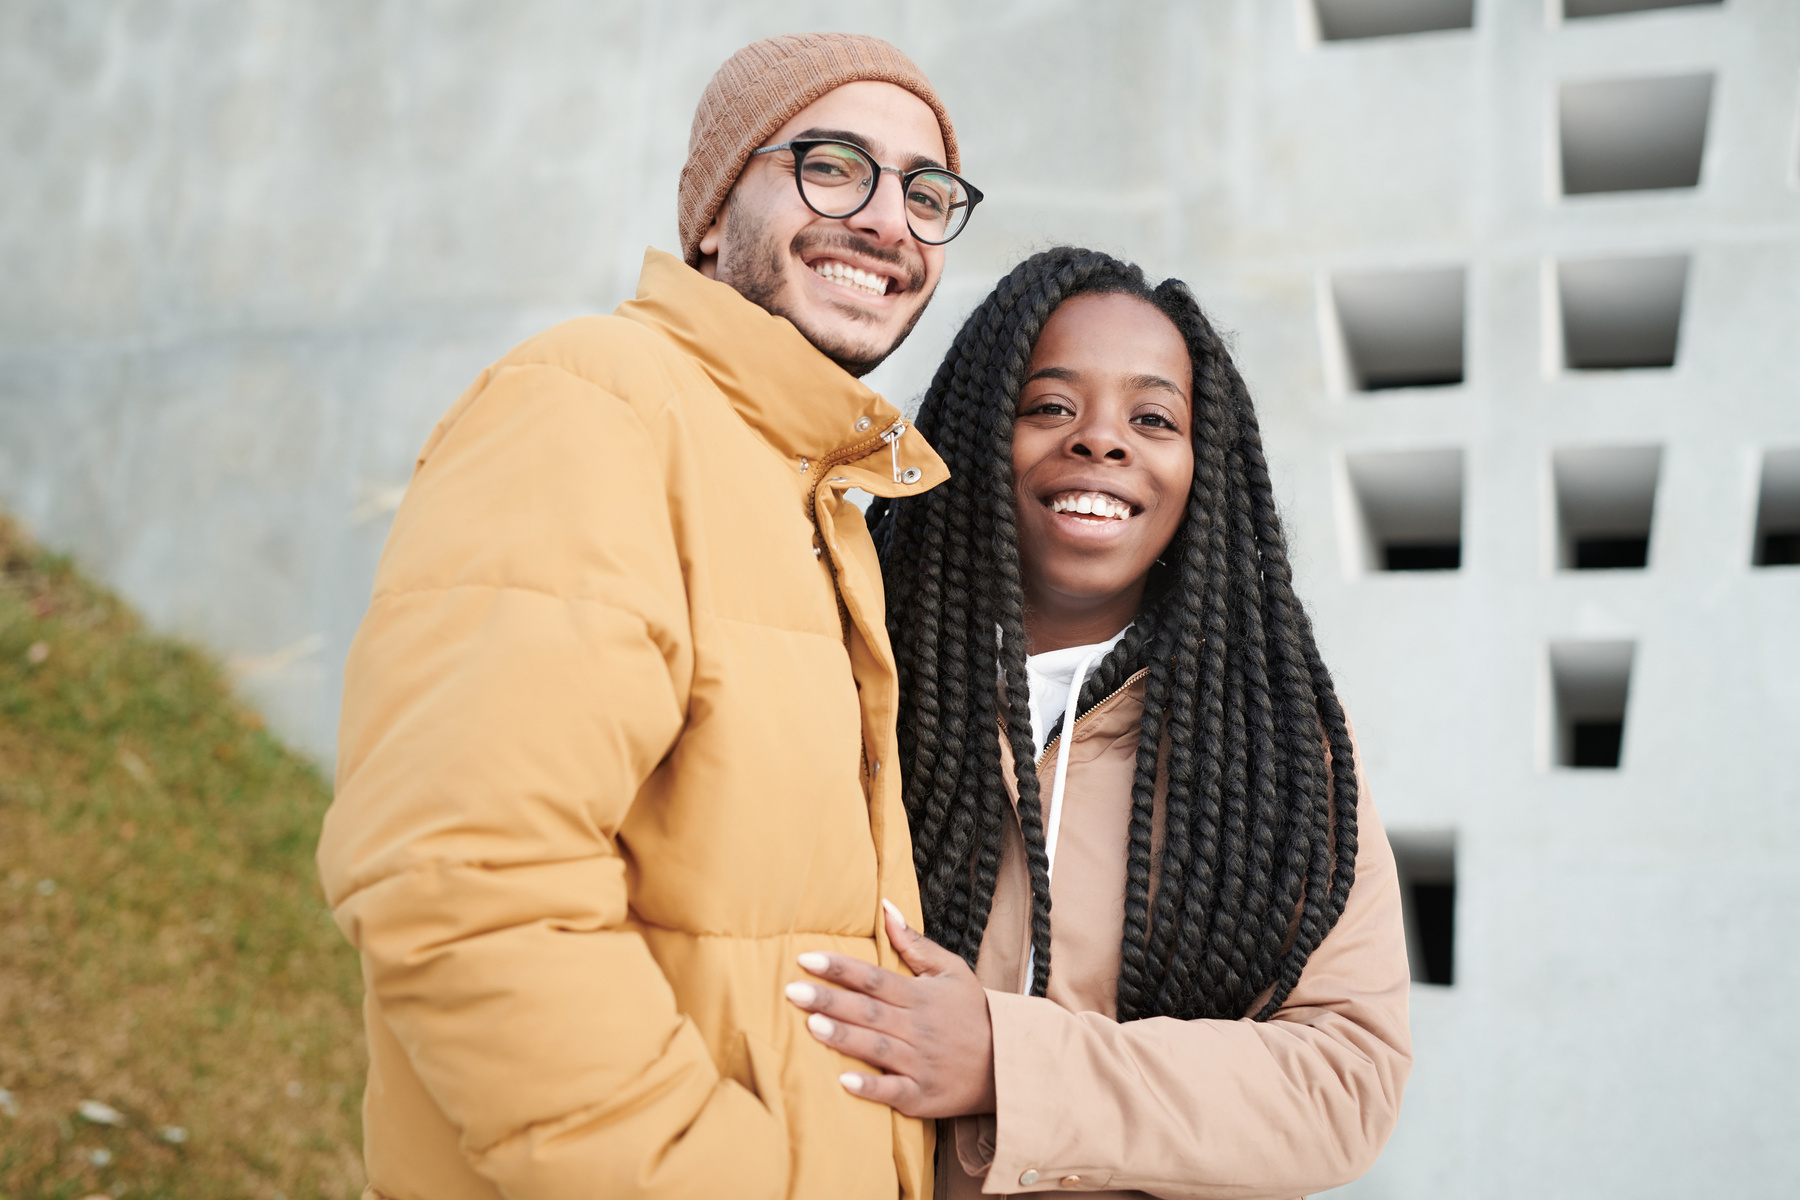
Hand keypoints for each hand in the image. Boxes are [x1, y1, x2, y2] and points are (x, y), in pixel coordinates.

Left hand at [785, 898, 996, 1117]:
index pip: (874, 977)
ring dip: (845, 1037)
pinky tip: (844, 1082)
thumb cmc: (973, 1012)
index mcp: (920, 996)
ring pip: (877, 1048)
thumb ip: (914, 943)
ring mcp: (920, 1063)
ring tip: (811, 1026)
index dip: (840, 968)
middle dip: (829, 999)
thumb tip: (885, 909)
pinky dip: (871, 1088)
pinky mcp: (922, 1096)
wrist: (1008, 1063)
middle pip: (868, 1010)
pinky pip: (894, 1092)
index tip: (805, 959)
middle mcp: (918, 1028)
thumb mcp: (952, 970)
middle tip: (792, 990)